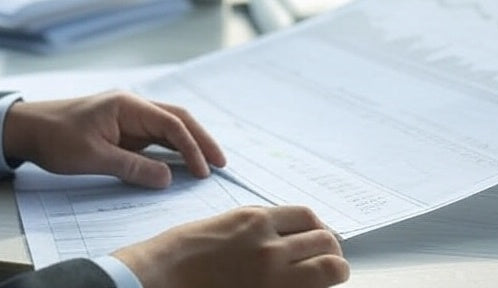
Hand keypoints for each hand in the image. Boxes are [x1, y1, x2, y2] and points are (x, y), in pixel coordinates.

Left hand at [1, 90, 225, 187]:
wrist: (27, 129)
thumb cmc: (56, 138)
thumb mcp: (93, 157)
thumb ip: (132, 166)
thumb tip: (168, 177)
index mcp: (127, 105)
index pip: (170, 123)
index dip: (191, 146)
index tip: (204, 170)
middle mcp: (131, 106)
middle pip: (176, 119)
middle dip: (200, 140)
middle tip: (221, 163)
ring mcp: (127, 117)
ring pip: (167, 127)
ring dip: (188, 144)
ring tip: (209, 164)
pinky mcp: (122, 129)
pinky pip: (153, 138)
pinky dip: (170, 149)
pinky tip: (181, 163)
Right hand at [113, 205, 348, 287]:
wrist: (166, 274)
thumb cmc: (187, 251)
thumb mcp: (227, 224)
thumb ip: (259, 227)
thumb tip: (288, 236)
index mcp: (256, 219)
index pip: (308, 217)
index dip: (317, 229)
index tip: (316, 239)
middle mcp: (270, 244)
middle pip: (326, 240)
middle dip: (329, 250)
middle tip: (322, 259)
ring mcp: (273, 274)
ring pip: (331, 268)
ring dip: (330, 270)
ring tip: (321, 276)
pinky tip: (306, 287)